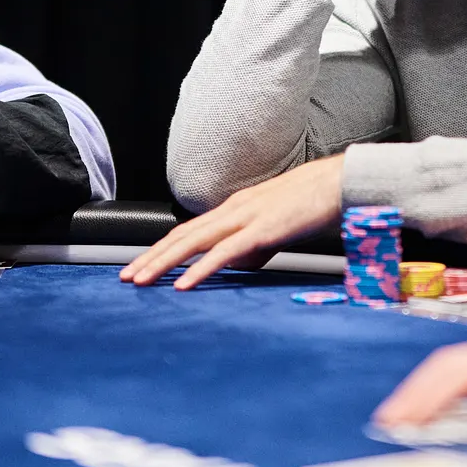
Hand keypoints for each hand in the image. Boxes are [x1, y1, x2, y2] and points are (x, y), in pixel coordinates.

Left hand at [119, 154, 345, 288]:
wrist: (340, 183)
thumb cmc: (314, 203)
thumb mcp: (277, 226)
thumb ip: (256, 246)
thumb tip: (239, 265)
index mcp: (236, 208)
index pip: (190, 230)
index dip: (164, 248)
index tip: (142, 265)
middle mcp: (234, 210)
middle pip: (183, 235)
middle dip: (152, 256)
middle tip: (127, 277)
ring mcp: (246, 218)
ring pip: (194, 242)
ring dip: (164, 262)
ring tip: (142, 280)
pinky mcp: (262, 230)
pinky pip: (224, 253)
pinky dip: (200, 269)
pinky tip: (183, 284)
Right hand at [373, 290, 466, 440]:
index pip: (462, 371)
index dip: (430, 396)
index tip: (406, 420)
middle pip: (446, 366)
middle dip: (414, 393)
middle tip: (387, 426)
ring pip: (453, 369)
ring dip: (424, 391)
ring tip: (401, 421)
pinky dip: (444, 391)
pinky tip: (439, 411)